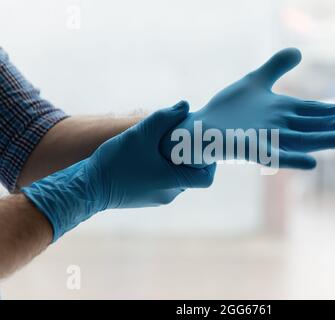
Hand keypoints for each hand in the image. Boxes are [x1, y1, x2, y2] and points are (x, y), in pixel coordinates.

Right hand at [22, 101, 215, 240]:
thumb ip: (164, 118)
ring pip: (177, 178)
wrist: (87, 187)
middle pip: (192, 175)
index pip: (206, 177)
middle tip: (183, 139)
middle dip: (190, 157)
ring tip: (165, 145)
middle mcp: (169, 194)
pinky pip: (163, 182)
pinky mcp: (146, 198)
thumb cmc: (116, 161)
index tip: (201, 144)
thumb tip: (184, 105)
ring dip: (175, 162)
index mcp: (174, 182)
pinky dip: (163, 170)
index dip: (209, 161)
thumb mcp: (141, 134)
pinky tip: (151, 155)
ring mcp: (157, 198)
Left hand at [160, 48, 334, 168]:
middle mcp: (281, 127)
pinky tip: (312, 163)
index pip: (320, 111)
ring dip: (327, 140)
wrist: (200, 126)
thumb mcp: (256, 82)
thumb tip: (299, 51)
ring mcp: (267, 139)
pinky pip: (274, 157)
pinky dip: (293, 160)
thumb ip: (277, 66)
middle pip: (318, 124)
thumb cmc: (228, 109)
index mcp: (285, 112)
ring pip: (303, 140)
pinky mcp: (250, 149)